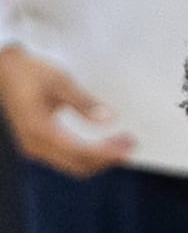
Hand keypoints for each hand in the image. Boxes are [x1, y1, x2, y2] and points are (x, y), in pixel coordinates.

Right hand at [0, 45, 134, 176]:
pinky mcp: (37, 145)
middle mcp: (35, 144)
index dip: (107, 152)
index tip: (128, 146)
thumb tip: (109, 118)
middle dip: (108, 158)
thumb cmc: (28, 70)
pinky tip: (103, 145)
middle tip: (130, 144)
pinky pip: (67, 159)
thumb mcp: (59, 80)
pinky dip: (88, 156)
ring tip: (121, 144)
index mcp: (38, 129)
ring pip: (74, 165)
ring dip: (100, 159)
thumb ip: (84, 102)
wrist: (2, 66)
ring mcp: (35, 147)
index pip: (81, 151)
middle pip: (80, 165)